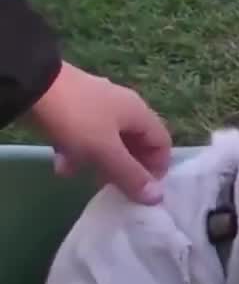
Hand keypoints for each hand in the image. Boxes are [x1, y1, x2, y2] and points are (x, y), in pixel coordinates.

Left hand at [26, 61, 171, 204]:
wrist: (32, 86)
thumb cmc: (77, 119)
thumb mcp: (105, 150)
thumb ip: (130, 175)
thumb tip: (157, 197)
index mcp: (139, 112)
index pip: (162, 143)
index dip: (157, 168)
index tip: (143, 191)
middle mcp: (123, 107)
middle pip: (135, 143)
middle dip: (126, 168)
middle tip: (115, 188)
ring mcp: (97, 105)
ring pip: (108, 141)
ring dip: (100, 162)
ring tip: (86, 179)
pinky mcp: (74, 107)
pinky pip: (85, 135)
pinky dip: (78, 152)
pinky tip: (62, 165)